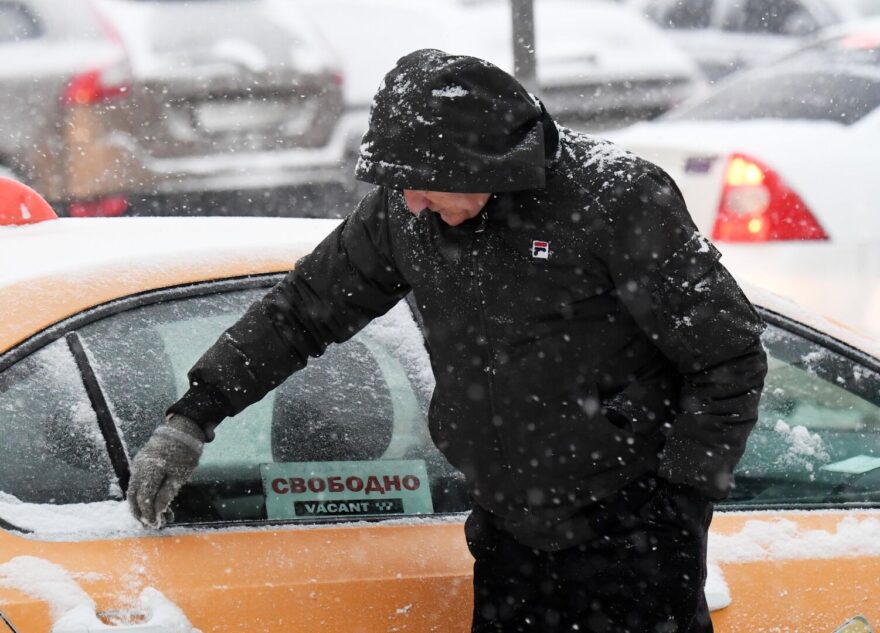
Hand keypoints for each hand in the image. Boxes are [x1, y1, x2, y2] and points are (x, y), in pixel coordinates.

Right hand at [128, 414, 205, 528]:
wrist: (183, 429)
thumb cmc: (185, 453)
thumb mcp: (180, 476)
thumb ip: (166, 495)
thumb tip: (156, 513)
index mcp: (149, 471)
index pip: (144, 498)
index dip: (148, 514)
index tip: (156, 525)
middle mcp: (139, 468)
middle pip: (134, 496)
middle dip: (142, 513)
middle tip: (153, 525)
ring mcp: (138, 465)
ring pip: (135, 491)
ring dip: (143, 506)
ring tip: (158, 517)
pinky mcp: (141, 464)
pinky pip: (139, 483)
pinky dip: (145, 495)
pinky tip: (157, 502)